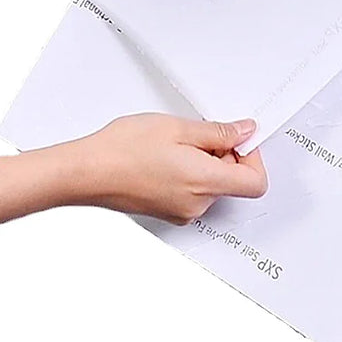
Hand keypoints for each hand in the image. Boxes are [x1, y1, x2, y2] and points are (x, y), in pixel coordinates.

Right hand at [73, 113, 266, 224]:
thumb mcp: (178, 127)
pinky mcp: (169, 213)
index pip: (255, 182)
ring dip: (204, 163)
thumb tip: (245, 132)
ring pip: (212, 185)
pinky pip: (193, 193)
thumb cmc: (123, 149)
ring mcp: (182, 213)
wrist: (85, 172)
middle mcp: (197, 205)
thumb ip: (219, 132)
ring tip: (174, 145)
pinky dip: (189, 174)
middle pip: (233, 181)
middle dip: (224, 155)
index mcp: (205, 183)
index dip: (253, 157)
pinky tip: (165, 157)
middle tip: (197, 134)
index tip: (238, 139)